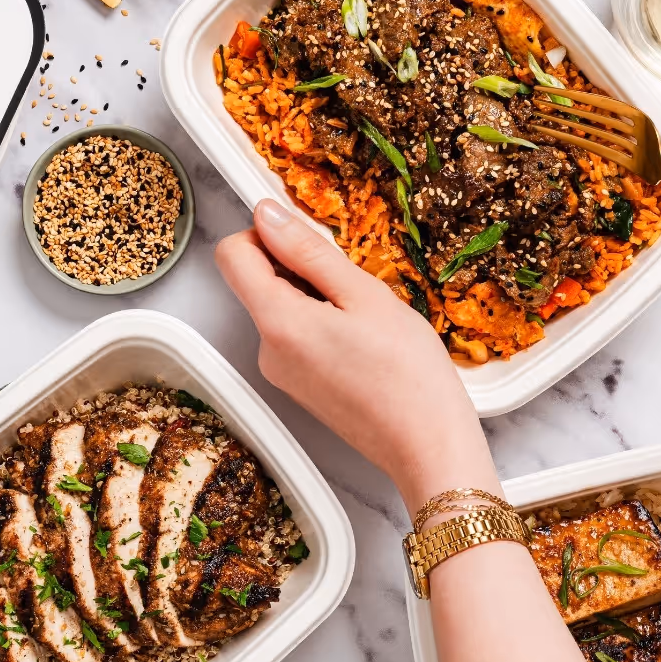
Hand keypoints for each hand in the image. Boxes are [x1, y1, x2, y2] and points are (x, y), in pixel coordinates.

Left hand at [215, 200, 499, 513]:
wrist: (427, 446)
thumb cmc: (408, 373)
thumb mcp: (364, 295)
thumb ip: (308, 251)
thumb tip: (267, 215)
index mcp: (277, 323)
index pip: (232, 254)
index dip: (265, 233)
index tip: (308, 239)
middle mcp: (266, 351)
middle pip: (258, 282)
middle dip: (300, 268)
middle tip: (354, 288)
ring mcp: (281, 374)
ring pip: (281, 309)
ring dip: (317, 298)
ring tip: (366, 321)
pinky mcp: (299, 388)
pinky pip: (296, 337)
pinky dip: (323, 325)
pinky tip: (363, 342)